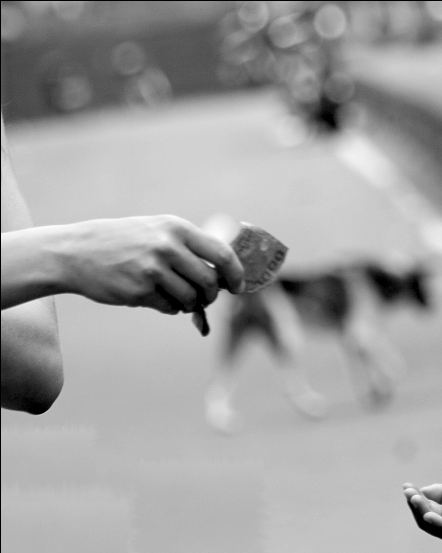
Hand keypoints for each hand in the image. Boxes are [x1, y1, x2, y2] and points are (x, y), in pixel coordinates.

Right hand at [58, 215, 244, 313]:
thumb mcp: (157, 230)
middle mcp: (167, 247)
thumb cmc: (124, 242)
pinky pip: (170, 308)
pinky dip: (169, 307)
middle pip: (210, 281)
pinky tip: (155, 297)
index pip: (223, 254)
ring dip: (189, 303)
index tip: (238, 287)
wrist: (76, 252)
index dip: (236, 274)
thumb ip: (188, 246)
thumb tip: (225, 274)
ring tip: (176, 296)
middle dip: (211, 294)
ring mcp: (153, 269)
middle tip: (205, 297)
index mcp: (177, 228)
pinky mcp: (140, 291)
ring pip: (191, 298)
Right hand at [403, 483, 441, 547]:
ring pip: (434, 526)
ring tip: (413, 498)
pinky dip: (438, 523)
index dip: (415, 498)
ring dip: (422, 512)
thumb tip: (422, 490)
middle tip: (408, 492)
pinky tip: (429, 514)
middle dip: (415, 505)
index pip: (426, 509)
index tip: (406, 486)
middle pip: (426, 519)